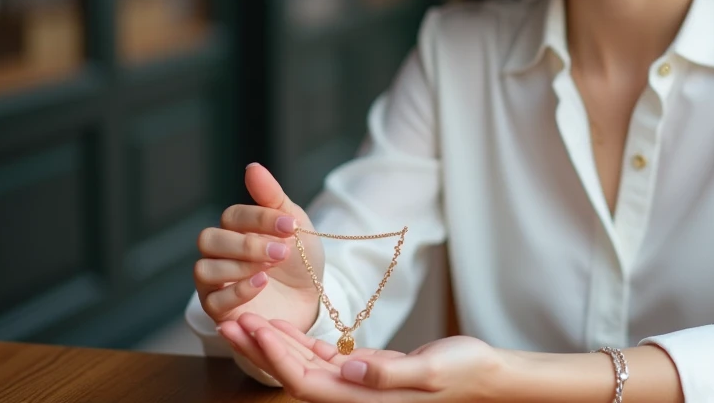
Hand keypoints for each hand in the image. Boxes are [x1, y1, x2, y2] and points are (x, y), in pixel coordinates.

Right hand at [194, 163, 323, 332]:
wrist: (310, 297)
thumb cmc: (298, 258)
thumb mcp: (292, 224)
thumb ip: (271, 197)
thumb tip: (252, 167)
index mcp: (234, 229)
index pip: (232, 216)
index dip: (259, 218)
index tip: (291, 224)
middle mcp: (218, 253)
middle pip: (209, 240)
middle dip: (246, 244)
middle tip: (280, 250)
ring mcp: (215, 283)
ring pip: (204, 269)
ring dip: (239, 266)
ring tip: (271, 267)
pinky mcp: (220, 311)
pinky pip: (213, 301)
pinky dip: (237, 290)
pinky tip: (262, 282)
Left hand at [219, 312, 504, 401]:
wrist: (485, 374)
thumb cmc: (464, 370)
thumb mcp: (432, 369)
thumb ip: (390, 371)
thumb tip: (351, 366)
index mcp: (365, 398)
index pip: (308, 381)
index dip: (278, 356)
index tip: (256, 327)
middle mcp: (354, 396)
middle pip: (295, 375)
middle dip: (260, 349)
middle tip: (228, 320)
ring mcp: (358, 384)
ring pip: (304, 366)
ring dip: (274, 344)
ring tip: (244, 319)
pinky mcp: (366, 372)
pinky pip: (323, 360)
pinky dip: (301, 344)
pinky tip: (283, 329)